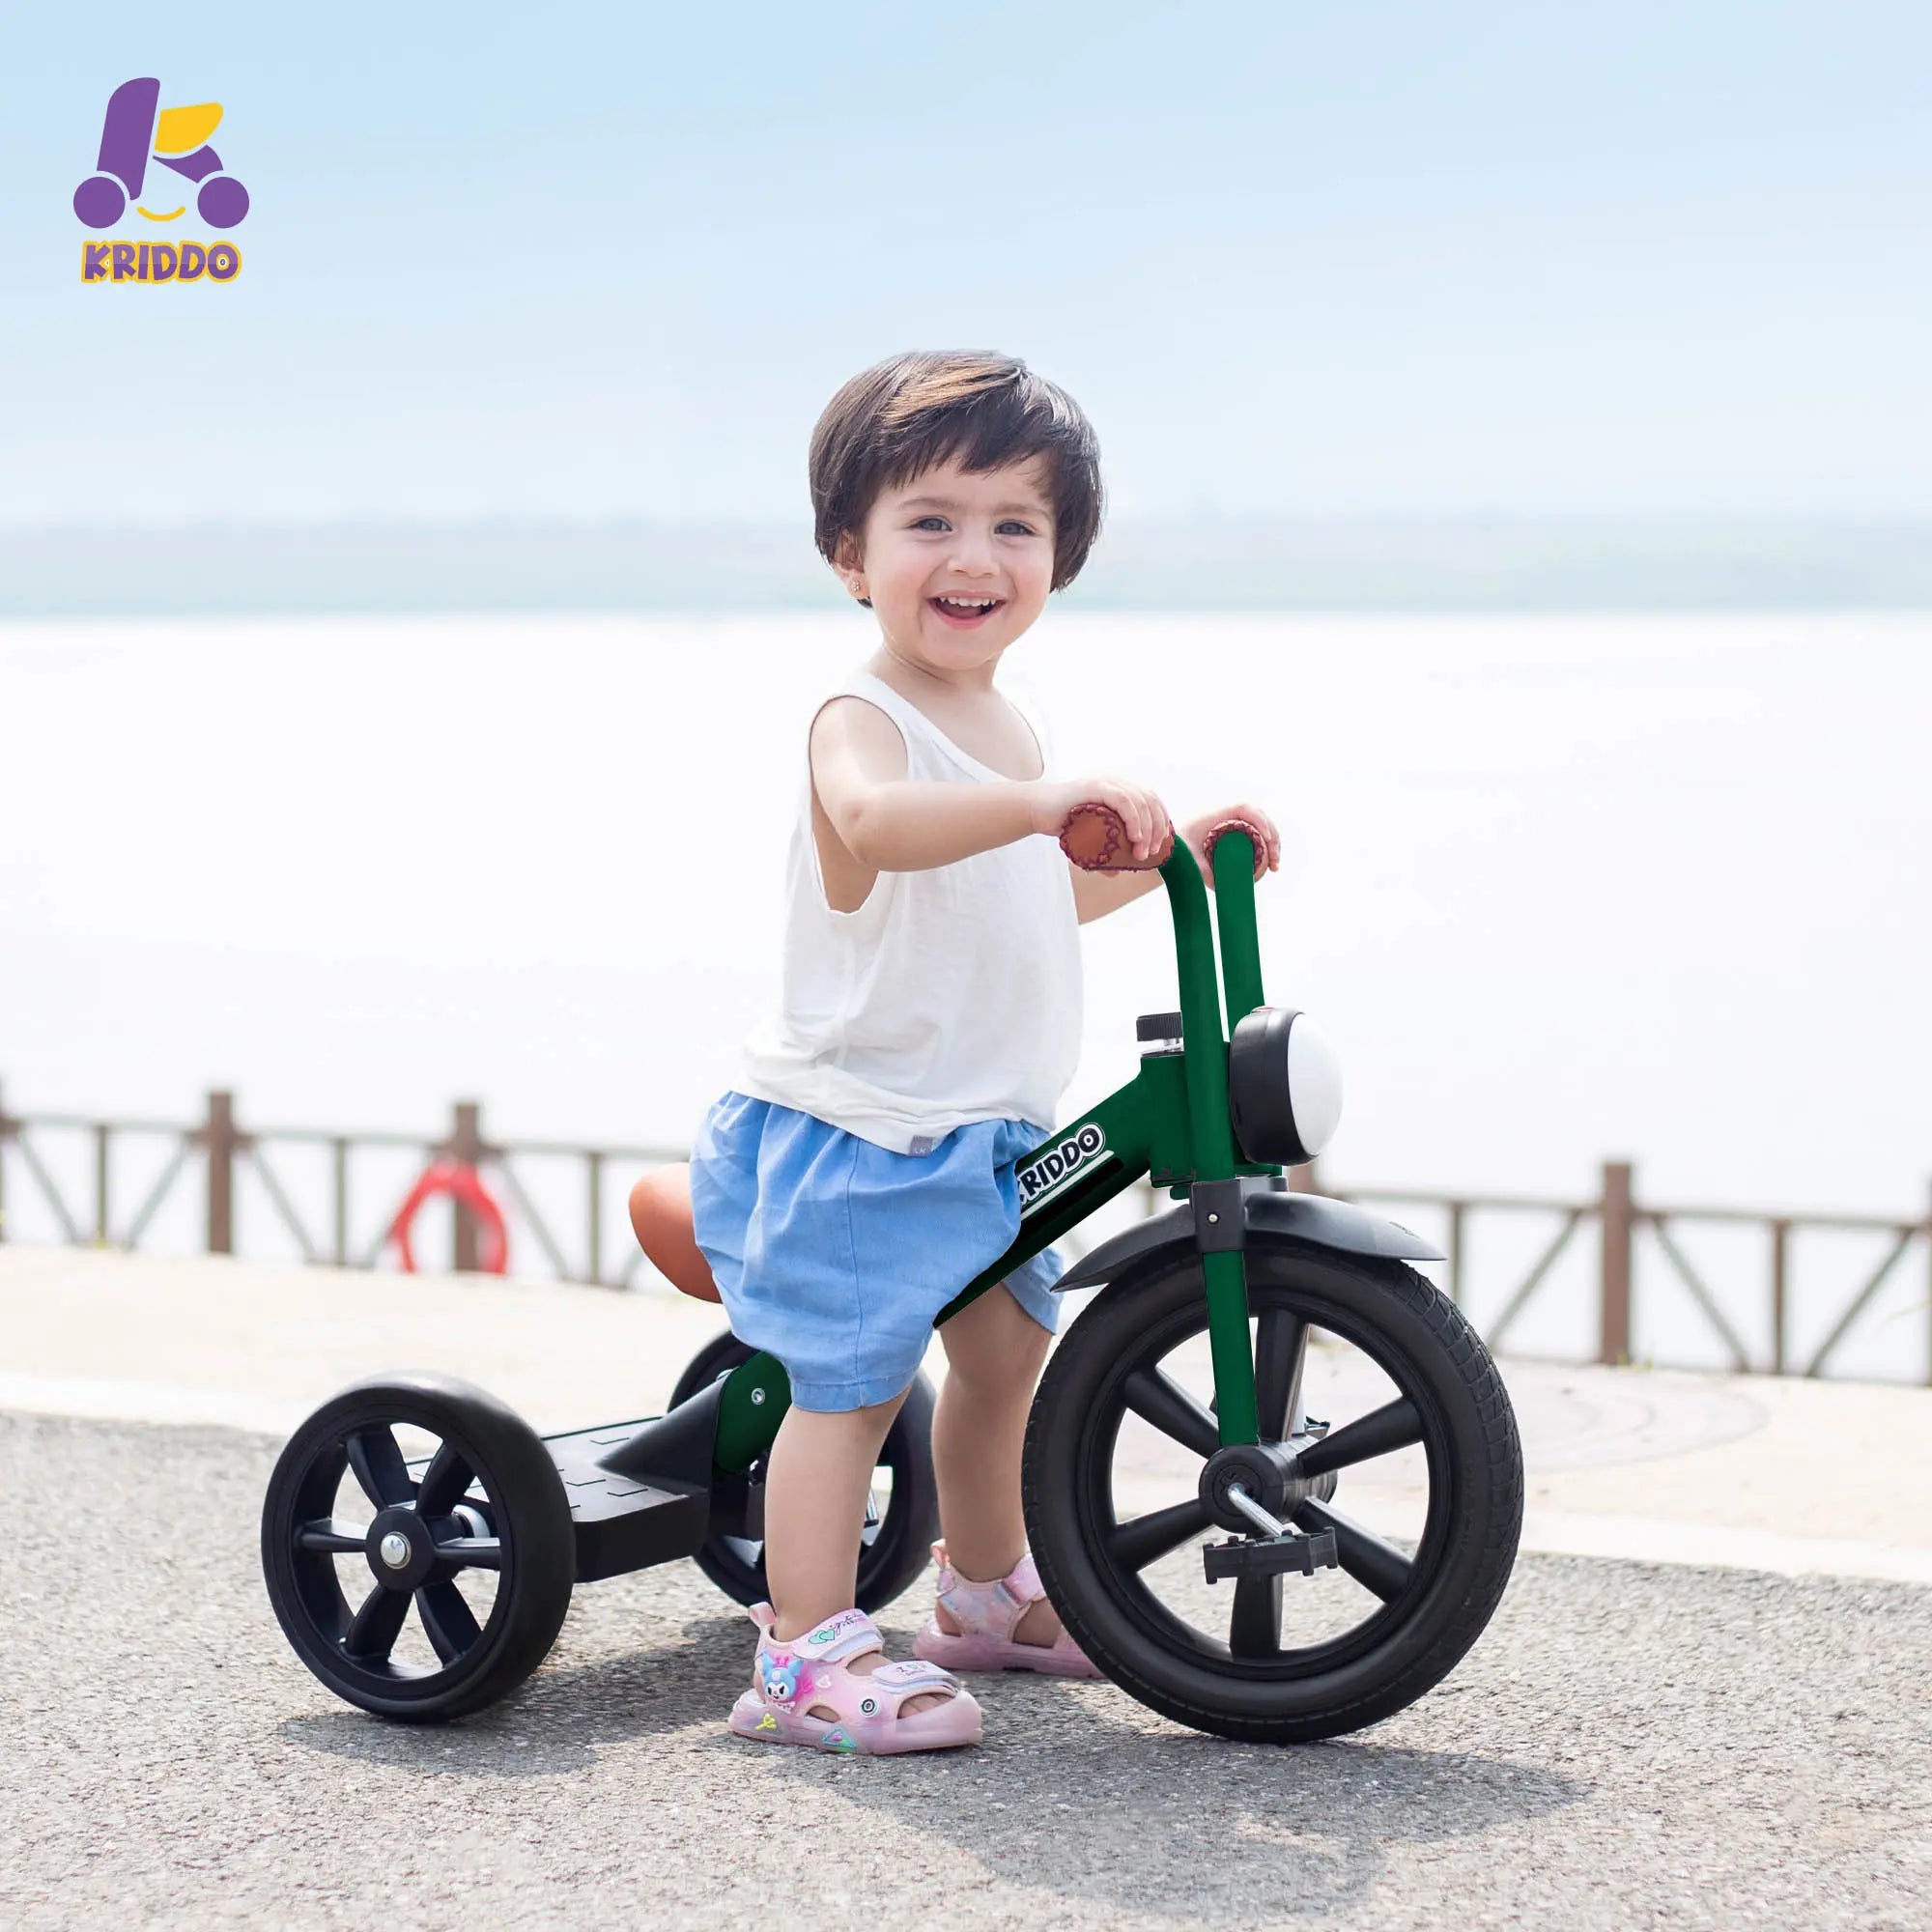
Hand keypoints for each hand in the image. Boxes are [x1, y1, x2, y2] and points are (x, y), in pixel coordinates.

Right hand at [1029, 776, 1172, 864]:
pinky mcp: (1094, 788)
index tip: (1161, 845)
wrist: (1037, 811)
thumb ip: (1103, 854)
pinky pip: (1123, 800)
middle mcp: (1117, 782)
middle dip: (1158, 829)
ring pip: (1140, 802)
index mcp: (1121, 789)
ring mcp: (1106, 783)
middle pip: (1150, 801)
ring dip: (1147, 829)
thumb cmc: (1062, 824)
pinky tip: (1135, 837)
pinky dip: (1133, 819)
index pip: (1152, 801)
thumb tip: (1116, 873)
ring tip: (1142, 852)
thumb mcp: (1089, 840)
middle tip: (1152, 853)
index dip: (1162, 821)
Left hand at [1181, 803, 1280, 886]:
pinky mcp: (1235, 837)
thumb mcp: (1189, 860)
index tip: (1265, 838)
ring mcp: (1233, 826)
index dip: (1259, 820)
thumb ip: (1201, 870)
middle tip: (1274, 862)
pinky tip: (1269, 866)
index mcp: (1217, 815)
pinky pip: (1255, 838)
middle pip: (1259, 819)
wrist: (1169, 848)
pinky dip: (1264, 849)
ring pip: (1261, 829)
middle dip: (1272, 838)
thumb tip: (1219, 886)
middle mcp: (1227, 817)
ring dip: (1272, 845)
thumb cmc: (1178, 849)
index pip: (1244, 808)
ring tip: (1274, 867)